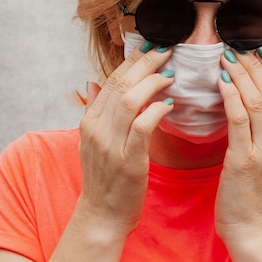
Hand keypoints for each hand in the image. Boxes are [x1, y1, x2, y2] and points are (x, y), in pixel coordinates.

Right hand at [75, 44, 174, 237]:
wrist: (102, 216)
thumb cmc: (105, 178)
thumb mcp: (92, 142)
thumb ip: (94, 110)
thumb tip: (91, 83)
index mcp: (90, 121)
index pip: (112, 80)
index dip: (133, 60)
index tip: (153, 44)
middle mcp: (96, 128)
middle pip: (121, 84)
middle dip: (145, 62)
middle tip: (167, 48)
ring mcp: (110, 144)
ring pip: (129, 100)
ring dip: (152, 82)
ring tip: (171, 74)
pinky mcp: (128, 161)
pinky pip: (142, 127)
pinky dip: (156, 111)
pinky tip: (170, 104)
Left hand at [215, 48, 261, 244]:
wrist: (252, 229)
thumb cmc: (253, 193)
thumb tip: (260, 104)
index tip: (256, 48)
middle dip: (254, 65)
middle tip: (238, 44)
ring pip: (257, 100)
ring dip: (241, 74)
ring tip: (227, 54)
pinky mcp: (245, 160)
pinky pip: (239, 119)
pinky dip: (231, 95)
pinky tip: (221, 79)